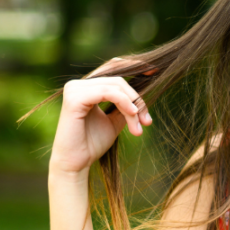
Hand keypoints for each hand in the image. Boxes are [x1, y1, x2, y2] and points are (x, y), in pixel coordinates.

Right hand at [49, 59, 152, 175]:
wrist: (77, 163)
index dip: (134, 66)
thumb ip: (126, 106)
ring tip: (139, 126)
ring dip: (133, 106)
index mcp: (87, 88)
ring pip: (116, 86)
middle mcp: (78, 84)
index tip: (154, 72)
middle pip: (119, 80)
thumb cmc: (93, 144)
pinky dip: (124, 102)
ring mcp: (75, 89)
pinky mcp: (74, 98)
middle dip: (137, 99)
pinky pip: (108, 93)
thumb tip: (142, 95)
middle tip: (147, 121)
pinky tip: (133, 114)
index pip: (112, 68)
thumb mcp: (115, 121)